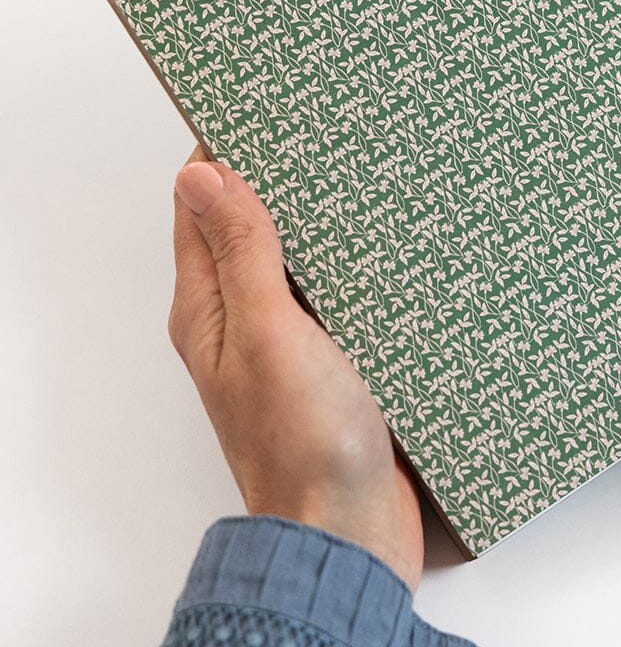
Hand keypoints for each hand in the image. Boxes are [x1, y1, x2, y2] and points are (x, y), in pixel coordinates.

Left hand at [168, 145, 422, 590]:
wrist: (351, 536)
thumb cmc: (303, 446)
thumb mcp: (269, 333)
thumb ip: (241, 253)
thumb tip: (200, 174)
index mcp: (209, 309)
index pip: (203, 209)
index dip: (225, 155)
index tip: (262, 110)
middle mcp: (243, 323)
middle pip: (252, 230)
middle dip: (284, 182)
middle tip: (329, 133)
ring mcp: (290, 347)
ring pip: (301, 263)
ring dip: (327, 225)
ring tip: (369, 176)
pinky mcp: (335, 367)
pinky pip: (339, 300)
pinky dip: (357, 269)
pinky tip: (395, 248)